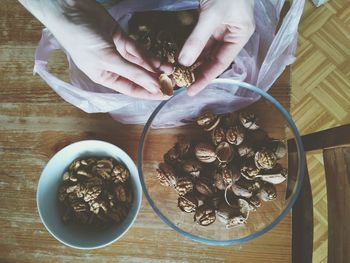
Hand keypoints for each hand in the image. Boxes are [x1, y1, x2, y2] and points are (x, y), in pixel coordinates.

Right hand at [20, 0, 171, 99]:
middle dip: (155, 79)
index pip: (132, 89)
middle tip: (175, 81)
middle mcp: (113, 67)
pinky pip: (138, 50)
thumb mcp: (108, 59)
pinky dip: (149, 55)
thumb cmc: (81, 39)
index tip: (166, 95)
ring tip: (172, 70)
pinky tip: (161, 61)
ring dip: (156, 67)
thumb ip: (134, 72)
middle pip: (139, 77)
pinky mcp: (122, 38)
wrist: (69, 9)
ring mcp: (118, 52)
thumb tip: (155, 87)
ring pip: (141, 63)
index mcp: (106, 78)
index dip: (149, 93)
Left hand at [178, 0, 254, 95]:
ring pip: (203, 52)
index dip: (206, 78)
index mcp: (238, 37)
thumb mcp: (212, 15)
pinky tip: (177, 58)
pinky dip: (188, 49)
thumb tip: (183, 62)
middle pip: (211, 60)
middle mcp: (229, 36)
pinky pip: (197, 41)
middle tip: (179, 84)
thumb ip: (198, 39)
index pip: (220, 64)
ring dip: (190, 62)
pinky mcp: (207, 23)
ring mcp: (218, 29)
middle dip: (196, 72)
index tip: (191, 91)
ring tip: (176, 75)